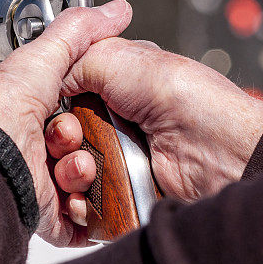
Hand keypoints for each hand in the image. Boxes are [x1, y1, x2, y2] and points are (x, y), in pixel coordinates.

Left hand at [0, 0, 131, 246]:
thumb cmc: (0, 113)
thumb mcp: (41, 58)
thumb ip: (78, 32)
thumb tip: (117, 10)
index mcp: (22, 110)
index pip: (68, 104)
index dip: (82, 102)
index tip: (88, 99)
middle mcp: (27, 145)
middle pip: (80, 140)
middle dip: (83, 137)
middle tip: (67, 135)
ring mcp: (36, 180)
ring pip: (84, 174)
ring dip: (83, 168)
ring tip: (69, 165)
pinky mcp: (45, 212)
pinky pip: (81, 215)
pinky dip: (84, 207)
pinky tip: (74, 193)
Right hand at [53, 38, 262, 211]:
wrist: (215, 149)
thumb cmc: (182, 96)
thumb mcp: (119, 57)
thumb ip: (73, 59)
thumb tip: (47, 77)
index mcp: (114, 85)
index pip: (63, 97)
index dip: (52, 105)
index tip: (53, 106)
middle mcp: (114, 122)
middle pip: (59, 138)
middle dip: (57, 140)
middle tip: (72, 138)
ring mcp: (118, 159)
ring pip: (66, 173)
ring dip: (67, 171)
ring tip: (86, 165)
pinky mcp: (122, 194)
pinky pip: (83, 205)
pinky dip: (79, 202)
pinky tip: (89, 191)